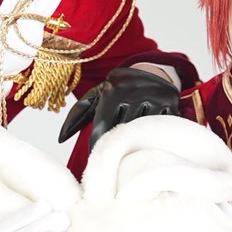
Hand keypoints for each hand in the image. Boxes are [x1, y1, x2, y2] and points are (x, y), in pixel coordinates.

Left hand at [58, 66, 179, 149]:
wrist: (152, 70)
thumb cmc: (120, 89)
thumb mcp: (98, 94)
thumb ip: (78, 114)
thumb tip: (60, 138)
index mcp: (112, 92)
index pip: (102, 125)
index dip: (98, 145)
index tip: (98, 159)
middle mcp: (133, 93)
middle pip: (122, 130)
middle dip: (117, 145)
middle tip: (114, 161)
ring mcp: (153, 98)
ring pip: (142, 130)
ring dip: (136, 142)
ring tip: (131, 154)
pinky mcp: (170, 104)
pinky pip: (162, 127)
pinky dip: (155, 137)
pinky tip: (149, 143)